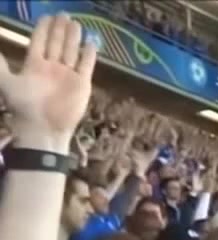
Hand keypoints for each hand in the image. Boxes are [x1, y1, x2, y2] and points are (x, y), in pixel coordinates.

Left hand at [0, 14, 96, 151]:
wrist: (44, 128)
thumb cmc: (24, 106)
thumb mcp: (7, 82)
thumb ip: (2, 65)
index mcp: (34, 65)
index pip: (39, 42)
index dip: (42, 29)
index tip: (46, 17)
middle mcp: (52, 68)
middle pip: (56, 43)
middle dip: (59, 29)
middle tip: (64, 14)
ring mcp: (68, 75)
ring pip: (71, 51)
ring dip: (73, 38)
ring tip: (75, 23)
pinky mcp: (82, 84)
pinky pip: (86, 66)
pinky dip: (89, 55)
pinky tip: (90, 44)